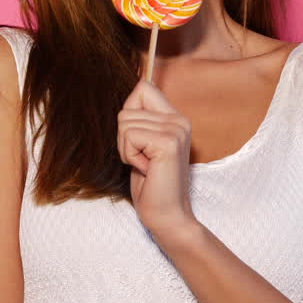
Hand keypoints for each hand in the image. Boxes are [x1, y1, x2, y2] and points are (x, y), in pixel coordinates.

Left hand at [117, 80, 196, 239]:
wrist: (167, 214)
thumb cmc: (151, 184)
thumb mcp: (143, 146)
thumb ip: (140, 121)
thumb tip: (127, 99)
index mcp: (175, 118)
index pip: (143, 87)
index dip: (129, 111)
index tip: (137, 139)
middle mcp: (179, 120)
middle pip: (127, 108)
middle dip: (123, 137)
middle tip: (142, 159)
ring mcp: (176, 130)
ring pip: (125, 122)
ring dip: (126, 149)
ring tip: (145, 165)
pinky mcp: (168, 142)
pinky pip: (129, 136)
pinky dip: (129, 156)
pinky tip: (146, 169)